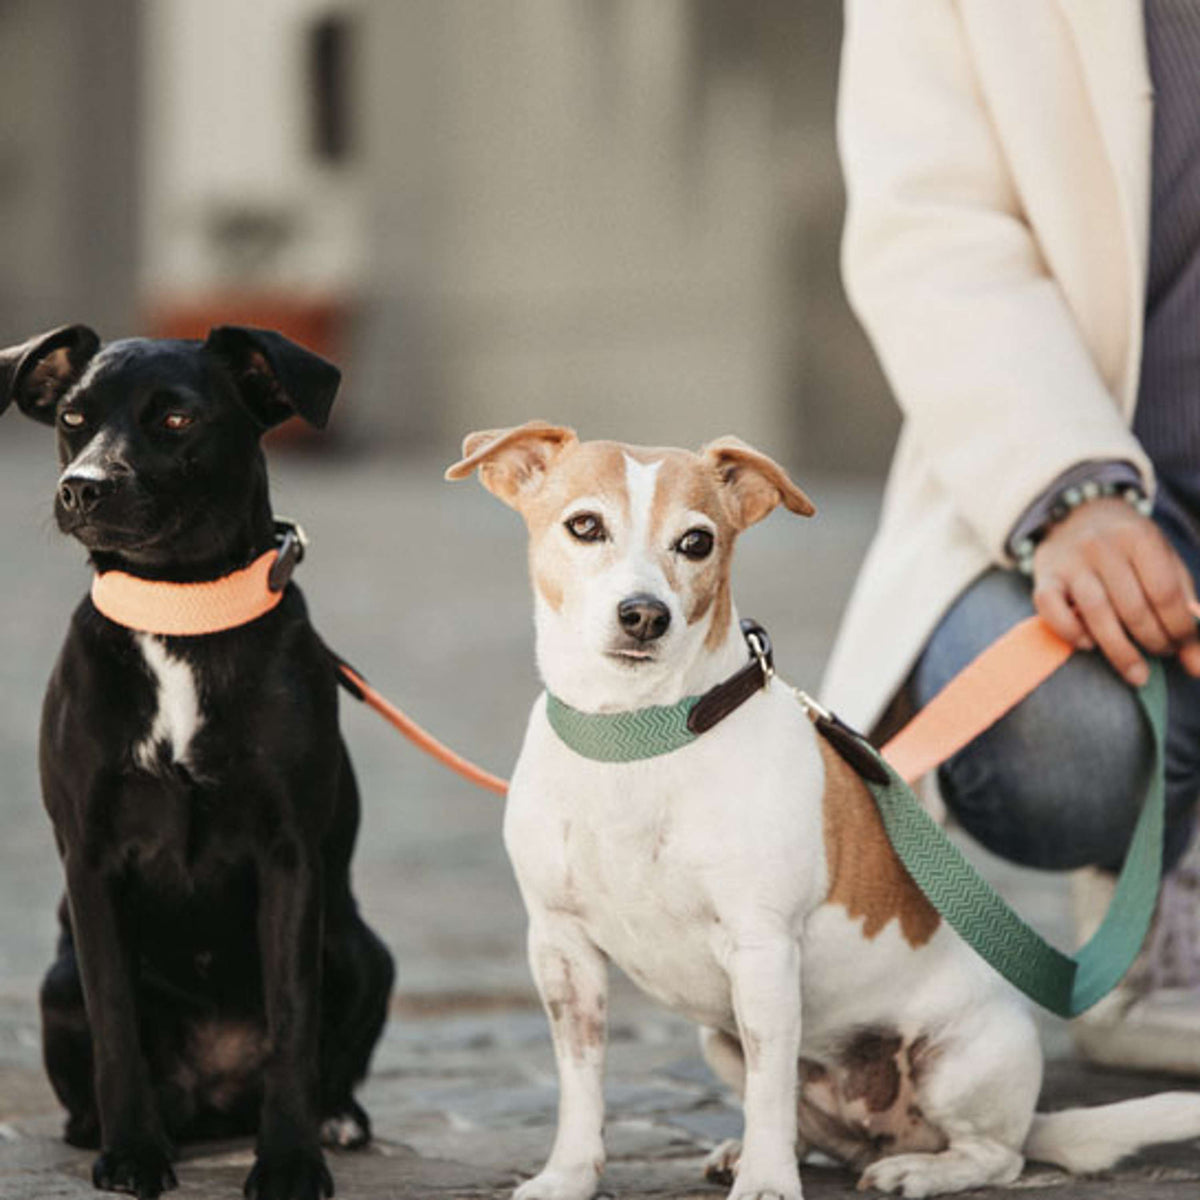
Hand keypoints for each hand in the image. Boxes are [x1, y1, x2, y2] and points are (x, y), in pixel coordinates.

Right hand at [1032, 497, 1199, 684]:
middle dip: (1154, 641)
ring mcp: (1070, 562)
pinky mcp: (1044, 577)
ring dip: (1120, 651)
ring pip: (1096, 614)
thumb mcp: (1163, 564)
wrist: (1077, 517)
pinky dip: (1071, 633)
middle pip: (1133, 608)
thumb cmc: (1129, 551)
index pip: (1165, 592)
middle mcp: (1102, 545)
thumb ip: (1182, 608)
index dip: (1179, 627)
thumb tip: (1196, 665)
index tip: (1183, 645)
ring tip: (1138, 673)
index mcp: (1139, 537)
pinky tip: (1089, 645)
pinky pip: (1053, 611)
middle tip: (1161, 654)